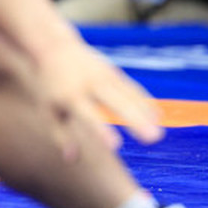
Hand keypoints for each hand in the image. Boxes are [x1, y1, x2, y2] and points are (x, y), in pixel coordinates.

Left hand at [36, 41, 162, 159]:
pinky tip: (157, 116)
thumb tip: (72, 160)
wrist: (54, 47)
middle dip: (135, 120)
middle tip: (153, 138)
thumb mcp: (48, 110)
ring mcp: (103, 76)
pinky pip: (131, 88)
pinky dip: (144, 101)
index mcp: (71, 96)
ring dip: (145, 113)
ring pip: (128, 95)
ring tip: (159, 133)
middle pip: (116, 103)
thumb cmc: (51, 86)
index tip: (116, 147)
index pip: (89, 116)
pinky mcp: (112, 71)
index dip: (102, 131)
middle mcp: (90, 85)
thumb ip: (60, 135)